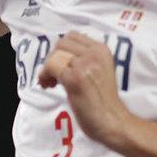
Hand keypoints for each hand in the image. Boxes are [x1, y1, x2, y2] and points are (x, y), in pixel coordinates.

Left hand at [38, 32, 132, 147]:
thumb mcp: (100, 70)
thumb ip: (85, 59)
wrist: (111, 120)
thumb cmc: (103, 101)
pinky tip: (49, 86)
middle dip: (53, 57)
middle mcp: (95, 54)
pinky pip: (51, 67)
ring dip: (47, 68)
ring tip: (51, 82)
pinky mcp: (75, 78)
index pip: (73, 36)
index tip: (61, 64)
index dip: (61, 49)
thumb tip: (59, 54)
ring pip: (54, 54)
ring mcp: (86, 65)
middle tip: (54, 75)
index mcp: (102, 50)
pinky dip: (44, 76)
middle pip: (61, 43)